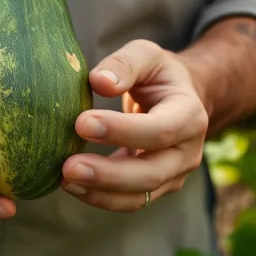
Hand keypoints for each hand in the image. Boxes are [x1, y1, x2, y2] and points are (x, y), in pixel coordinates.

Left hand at [60, 40, 208, 211]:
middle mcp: (187, 152)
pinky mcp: (155, 187)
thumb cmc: (159, 74)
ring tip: (64, 179)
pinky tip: (70, 184)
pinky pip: (128, 201)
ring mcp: (173, 174)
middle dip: (108, 174)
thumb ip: (124, 64)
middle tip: (68, 166)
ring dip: (100, 192)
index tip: (82, 123)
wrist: (180, 98)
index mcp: (190, 115)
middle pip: (151, 173)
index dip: (121, 130)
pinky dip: (99, 197)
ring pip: (139, 196)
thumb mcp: (146, 55)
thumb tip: (99, 82)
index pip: (159, 130)